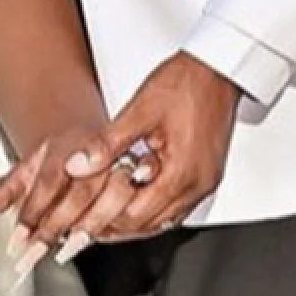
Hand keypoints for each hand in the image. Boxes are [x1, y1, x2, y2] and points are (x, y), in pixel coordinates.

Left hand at [0, 126, 154, 274]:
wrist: (95, 138)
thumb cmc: (63, 154)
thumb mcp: (32, 163)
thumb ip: (11, 186)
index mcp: (69, 146)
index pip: (50, 179)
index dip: (34, 210)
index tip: (19, 238)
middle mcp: (100, 154)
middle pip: (83, 190)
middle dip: (60, 223)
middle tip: (38, 251)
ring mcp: (126, 165)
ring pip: (116, 198)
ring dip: (91, 227)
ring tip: (68, 248)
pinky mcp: (149, 180)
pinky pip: (139, 208)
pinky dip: (120, 228)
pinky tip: (99, 241)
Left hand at [62, 51, 241, 240]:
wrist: (218, 69)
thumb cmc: (185, 83)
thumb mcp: (138, 110)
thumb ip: (107, 143)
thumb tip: (78, 165)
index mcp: (181, 173)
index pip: (135, 215)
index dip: (102, 221)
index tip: (76, 224)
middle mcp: (197, 185)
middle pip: (149, 224)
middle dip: (114, 227)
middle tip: (81, 227)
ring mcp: (204, 183)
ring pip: (163, 220)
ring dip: (131, 220)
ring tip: (98, 218)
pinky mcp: (205, 175)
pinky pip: (175, 206)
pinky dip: (150, 208)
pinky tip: (131, 200)